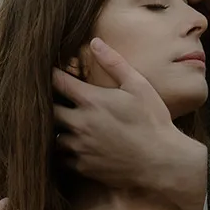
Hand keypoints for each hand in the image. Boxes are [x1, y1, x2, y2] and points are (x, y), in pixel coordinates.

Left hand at [52, 38, 206, 209]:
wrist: (161, 162)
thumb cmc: (153, 121)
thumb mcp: (138, 86)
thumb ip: (114, 63)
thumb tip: (95, 42)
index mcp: (90, 100)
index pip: (57, 82)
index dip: (52, 75)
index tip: (53, 74)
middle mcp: (79, 123)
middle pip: (48, 111)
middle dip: (49, 105)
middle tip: (56, 101)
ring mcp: (80, 147)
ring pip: (54, 136)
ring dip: (58, 130)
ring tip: (66, 126)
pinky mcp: (84, 167)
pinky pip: (63, 159)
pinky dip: (66, 152)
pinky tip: (76, 147)